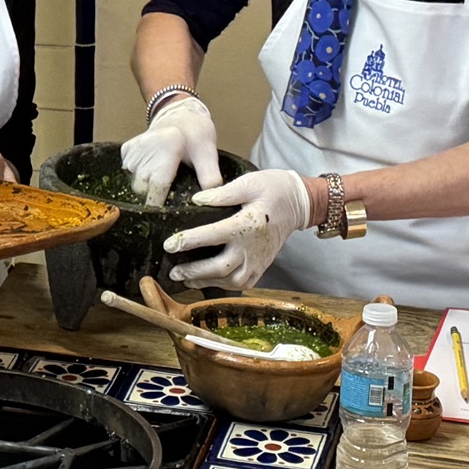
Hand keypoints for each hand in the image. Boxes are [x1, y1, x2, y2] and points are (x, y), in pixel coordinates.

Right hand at [120, 95, 218, 206]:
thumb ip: (210, 178)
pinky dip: (139, 176)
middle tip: (169, 193)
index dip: (158, 205)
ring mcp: (133, 149)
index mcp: (168, 146)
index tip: (162, 217)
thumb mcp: (209, 154)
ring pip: (134, 183)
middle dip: (154, 196)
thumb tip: (208, 203)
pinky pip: (128, 173)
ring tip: (163, 178)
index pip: (158, 185)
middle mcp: (146, 147)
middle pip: (143, 187)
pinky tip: (152, 169)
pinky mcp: (126, 149)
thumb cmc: (196, 134)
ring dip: (147, 186)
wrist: (181, 114)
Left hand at [164, 169, 314, 288]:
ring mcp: (259, 260)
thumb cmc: (273, 189)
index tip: (169, 245)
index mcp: (248, 225)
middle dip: (194, 271)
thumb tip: (196, 199)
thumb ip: (222, 193)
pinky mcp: (262, 266)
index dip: (188, 241)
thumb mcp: (249, 182)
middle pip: (220, 267)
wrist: (300, 203)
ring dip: (206, 282)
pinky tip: (207, 281)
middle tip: (173, 271)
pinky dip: (223, 285)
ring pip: (231, 280)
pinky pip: (242, 283)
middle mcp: (253, 247)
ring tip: (185, 278)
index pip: (213, 235)